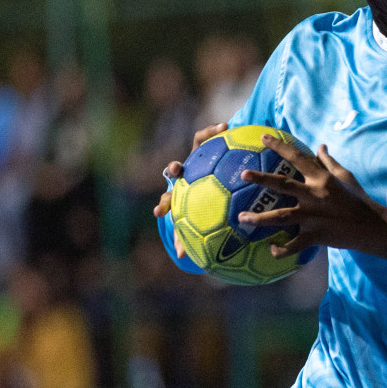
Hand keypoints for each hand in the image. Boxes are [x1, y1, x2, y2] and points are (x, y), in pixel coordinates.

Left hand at [153, 122, 227, 258]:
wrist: (215, 178)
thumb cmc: (208, 204)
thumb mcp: (202, 220)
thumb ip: (193, 236)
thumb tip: (186, 260)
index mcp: (182, 192)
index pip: (170, 197)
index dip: (164, 205)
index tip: (159, 213)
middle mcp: (187, 173)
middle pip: (176, 169)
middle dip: (175, 169)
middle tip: (177, 169)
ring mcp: (196, 157)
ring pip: (195, 145)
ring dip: (204, 138)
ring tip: (216, 132)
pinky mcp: (206, 143)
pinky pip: (209, 135)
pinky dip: (216, 131)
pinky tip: (227, 127)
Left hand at [235, 134, 386, 267]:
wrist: (372, 226)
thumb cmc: (357, 199)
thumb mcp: (345, 177)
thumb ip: (329, 162)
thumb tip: (320, 146)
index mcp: (321, 178)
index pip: (297, 157)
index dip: (279, 146)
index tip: (262, 138)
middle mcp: (314, 194)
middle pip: (283, 184)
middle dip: (261, 179)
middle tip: (242, 174)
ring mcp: (313, 216)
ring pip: (281, 216)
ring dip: (260, 218)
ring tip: (241, 218)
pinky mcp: (316, 235)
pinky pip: (296, 244)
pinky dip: (283, 249)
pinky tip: (271, 250)